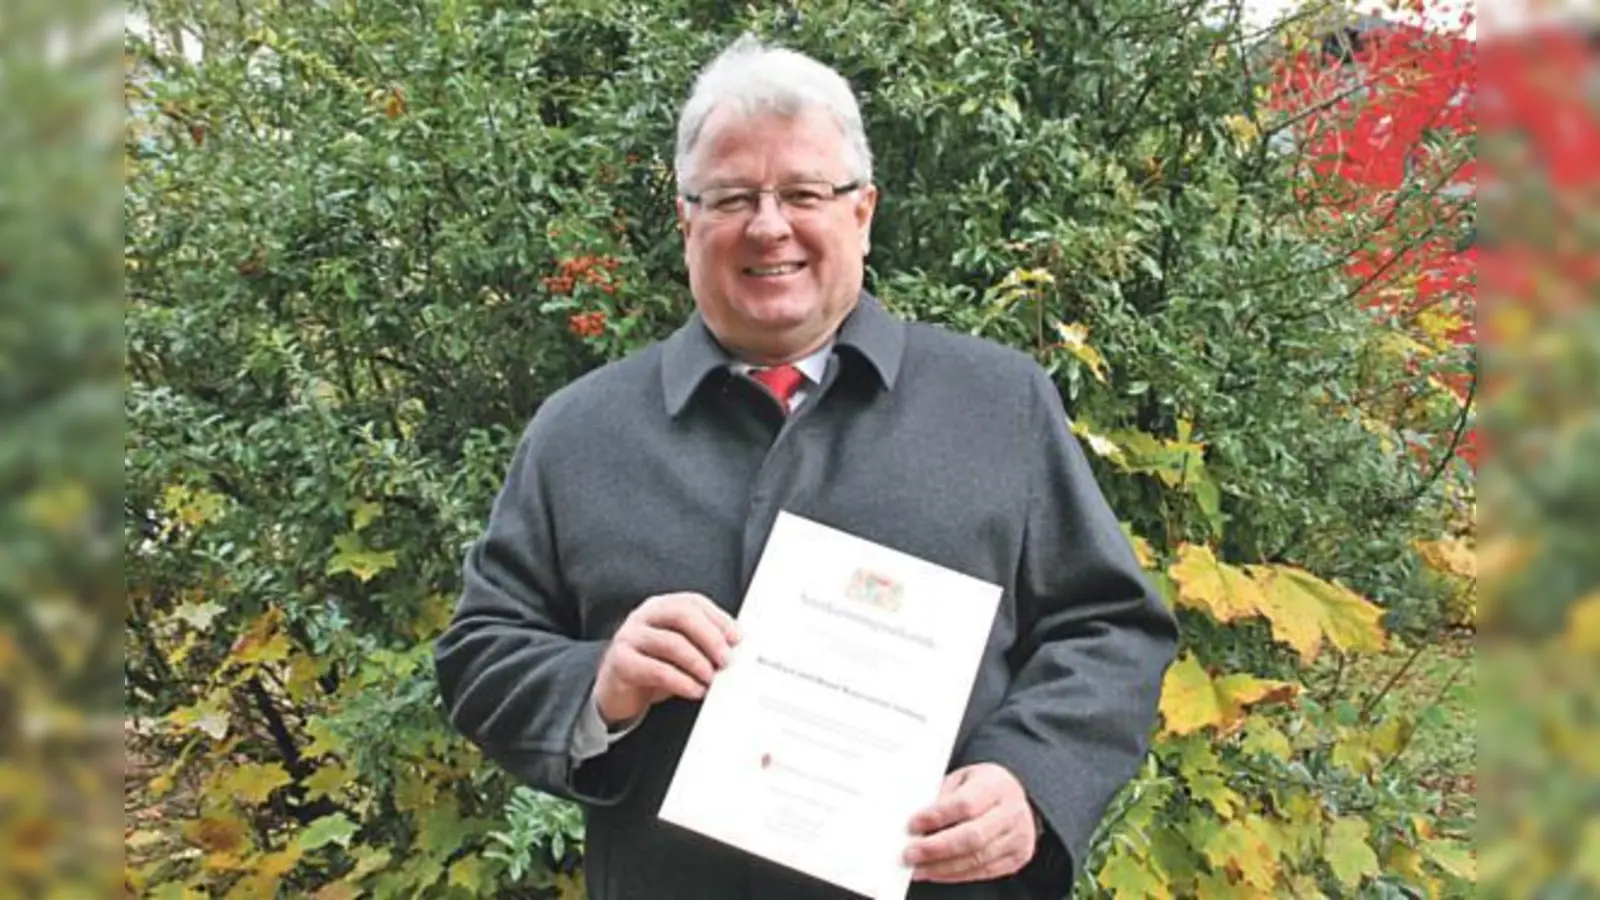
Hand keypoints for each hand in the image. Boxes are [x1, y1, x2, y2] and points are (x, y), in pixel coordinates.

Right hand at [594, 592, 739, 725]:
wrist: (616, 690)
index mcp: (662, 607)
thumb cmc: (653, 666)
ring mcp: (629, 636)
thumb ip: (702, 644)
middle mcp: (644, 616)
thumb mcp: (679, 651)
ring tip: (711, 678)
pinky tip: (694, 690)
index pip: (693, 602)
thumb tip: (734, 650)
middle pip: (681, 614)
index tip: (737, 638)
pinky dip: (680, 681)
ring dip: (697, 662)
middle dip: (710, 637)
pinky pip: (655, 669)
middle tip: (726, 659)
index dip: (718, 619)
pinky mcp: (621, 662)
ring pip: (670, 642)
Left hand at [904, 763, 1037, 883]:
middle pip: (973, 836)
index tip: (913, 825)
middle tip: (911, 853)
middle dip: (937, 848)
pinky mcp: (1017, 857)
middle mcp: (1012, 811)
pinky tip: (936, 872)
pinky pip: (984, 871)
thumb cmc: (982, 785)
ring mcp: (1018, 836)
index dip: (937, 817)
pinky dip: (956, 875)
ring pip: (977, 858)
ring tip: (918, 867)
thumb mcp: (961, 779)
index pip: (965, 804)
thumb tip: (916, 825)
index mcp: (996, 784)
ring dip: (942, 867)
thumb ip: (942, 799)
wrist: (1013, 795)